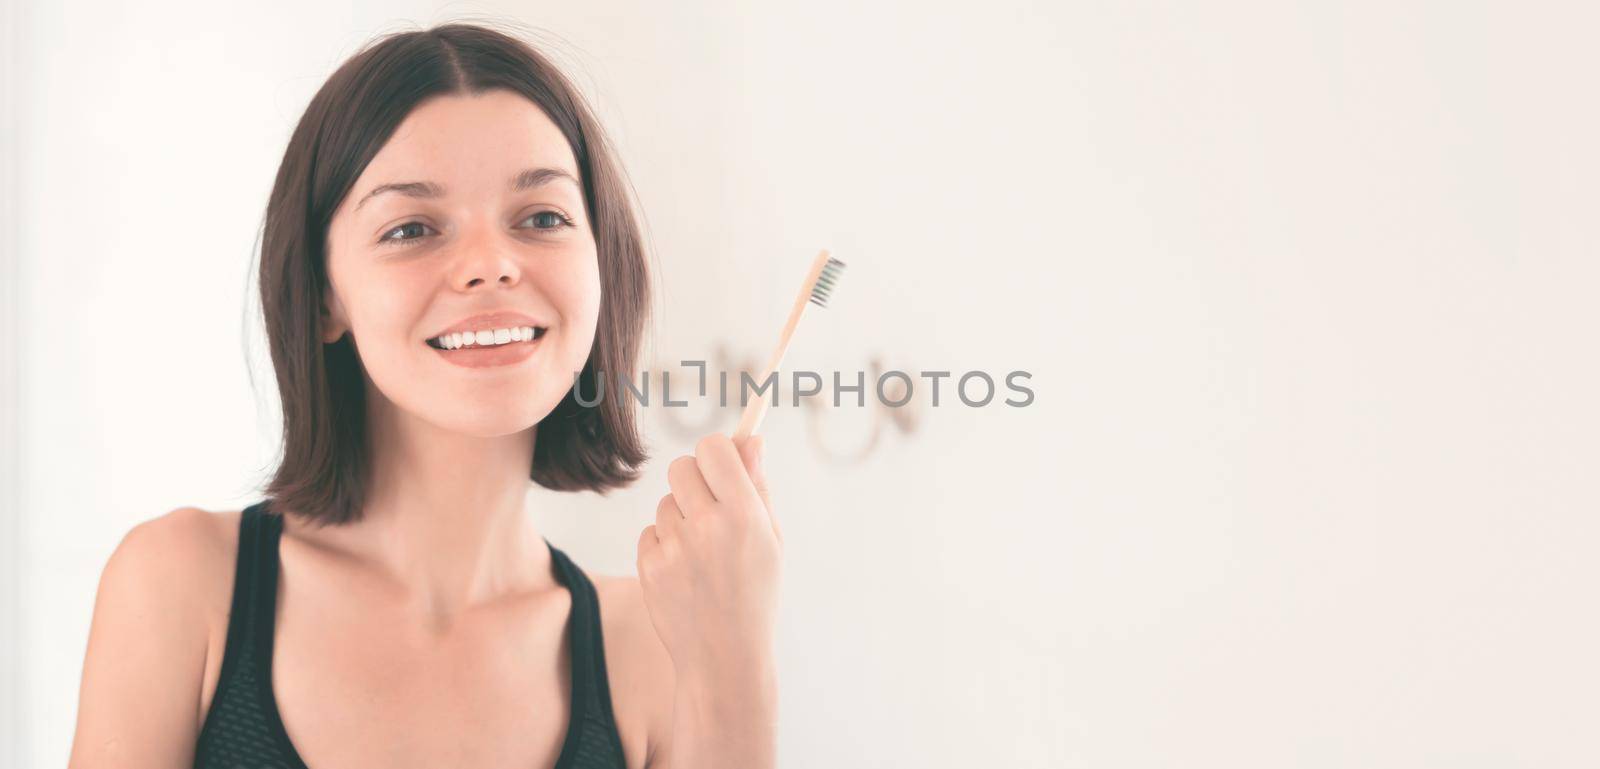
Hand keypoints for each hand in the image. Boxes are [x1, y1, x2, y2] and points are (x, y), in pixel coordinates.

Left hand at [636, 432, 782, 678]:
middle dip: (693, 480)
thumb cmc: (755, 593)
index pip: (714, 448)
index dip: (717, 453)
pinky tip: (683, 574)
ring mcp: (675, 547)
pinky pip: (650, 533)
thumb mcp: (770, 540)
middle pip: (682, 466)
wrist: (725, 657)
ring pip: (665, 503)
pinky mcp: (649, 566)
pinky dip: (663, 547)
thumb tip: (751, 439)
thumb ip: (758, 486)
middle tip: (708, 507)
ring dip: (679, 519)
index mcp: (744, 513)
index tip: (721, 465)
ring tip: (701, 556)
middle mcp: (707, 525)